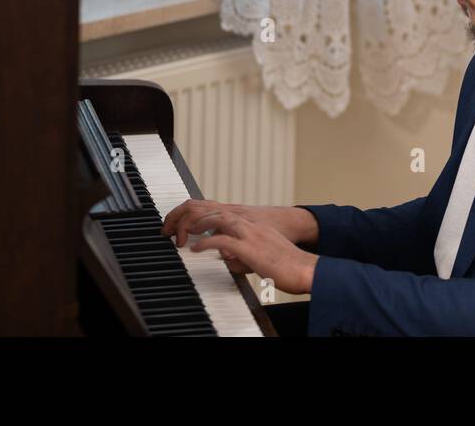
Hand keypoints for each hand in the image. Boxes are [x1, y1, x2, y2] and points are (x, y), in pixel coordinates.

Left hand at [178, 208, 318, 294]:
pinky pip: (223, 240)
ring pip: (215, 218)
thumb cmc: (284, 261)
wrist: (304, 267)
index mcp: (247, 221)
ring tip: (181, 237)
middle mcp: (247, 222)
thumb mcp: (259, 251)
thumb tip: (226, 257)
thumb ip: (240, 251)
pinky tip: (197, 250)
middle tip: (170, 230)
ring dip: (194, 226)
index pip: (213, 207)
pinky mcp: (250, 248)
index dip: (192, 213)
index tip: (177, 225)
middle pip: (209, 208)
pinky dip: (206, 243)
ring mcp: (249, 233)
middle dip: (185, 216)